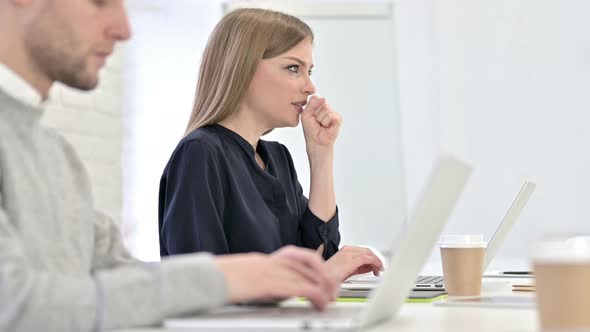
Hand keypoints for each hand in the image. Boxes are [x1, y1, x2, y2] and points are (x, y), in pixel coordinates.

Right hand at [215, 245, 337, 309]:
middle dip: (325, 278)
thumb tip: (271, 291)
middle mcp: (275, 262)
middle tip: (331, 291)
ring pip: (311, 275)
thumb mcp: (246, 278)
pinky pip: (304, 288)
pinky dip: (317, 297)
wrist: (212, 278)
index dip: (318, 268)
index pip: (302, 257)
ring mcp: (275, 271)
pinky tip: (320, 305)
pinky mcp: (276, 284)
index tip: (324, 279)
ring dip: (325, 288)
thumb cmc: (224, 280)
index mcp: (268, 259)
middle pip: (311, 264)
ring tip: (329, 300)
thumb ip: (263, 280)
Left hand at [301, 96, 342, 153]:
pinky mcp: (338, 119)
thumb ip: (311, 104)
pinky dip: (326, 122)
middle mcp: (326, 108)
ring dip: (320, 119)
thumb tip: (322, 98)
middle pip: (321, 102)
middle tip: (317, 122)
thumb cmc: (311, 130)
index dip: (311, 108)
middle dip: (316, 114)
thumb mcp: (306, 115)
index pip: (315, 98)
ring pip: (326, 109)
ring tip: (322, 125)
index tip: (311, 117)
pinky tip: (327, 126)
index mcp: (318, 106)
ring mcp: (333, 113)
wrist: (316, 142)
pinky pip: (331, 115)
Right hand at [324, 245, 383, 282]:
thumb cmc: (332, 276)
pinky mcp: (353, 259)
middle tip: (379, 267)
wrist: (324, 279)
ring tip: (379, 269)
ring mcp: (351, 253)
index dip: (371, 258)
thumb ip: (359, 267)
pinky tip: (378, 268)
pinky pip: (369, 259)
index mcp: (345, 250)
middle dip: (375, 259)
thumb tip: (369, 267)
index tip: (375, 265)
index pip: (363, 251)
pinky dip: (375, 263)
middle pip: (367, 251)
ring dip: (376, 262)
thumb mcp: (348, 270)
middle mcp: (348, 250)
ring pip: (369, 254)